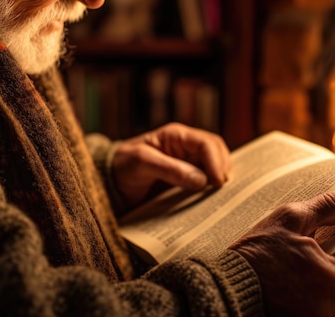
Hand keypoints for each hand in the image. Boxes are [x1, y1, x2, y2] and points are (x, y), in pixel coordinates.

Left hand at [110, 123, 229, 207]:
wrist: (111, 184)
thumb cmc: (123, 167)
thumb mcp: (141, 163)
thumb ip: (170, 169)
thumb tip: (202, 180)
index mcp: (177, 136)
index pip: (206, 143)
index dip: (216, 161)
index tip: (218, 181)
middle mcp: (186, 147)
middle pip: (217, 152)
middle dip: (223, 168)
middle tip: (222, 189)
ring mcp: (188, 162)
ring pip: (216, 165)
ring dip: (221, 177)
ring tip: (221, 194)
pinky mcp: (188, 178)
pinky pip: (207, 179)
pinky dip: (213, 187)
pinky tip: (214, 198)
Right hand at [230, 189, 334, 316]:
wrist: (221, 286)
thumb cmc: (256, 251)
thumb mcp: (290, 218)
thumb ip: (330, 207)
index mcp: (328, 281)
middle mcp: (323, 311)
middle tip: (327, 280)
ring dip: (325, 304)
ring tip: (304, 286)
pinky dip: (307, 310)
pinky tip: (292, 296)